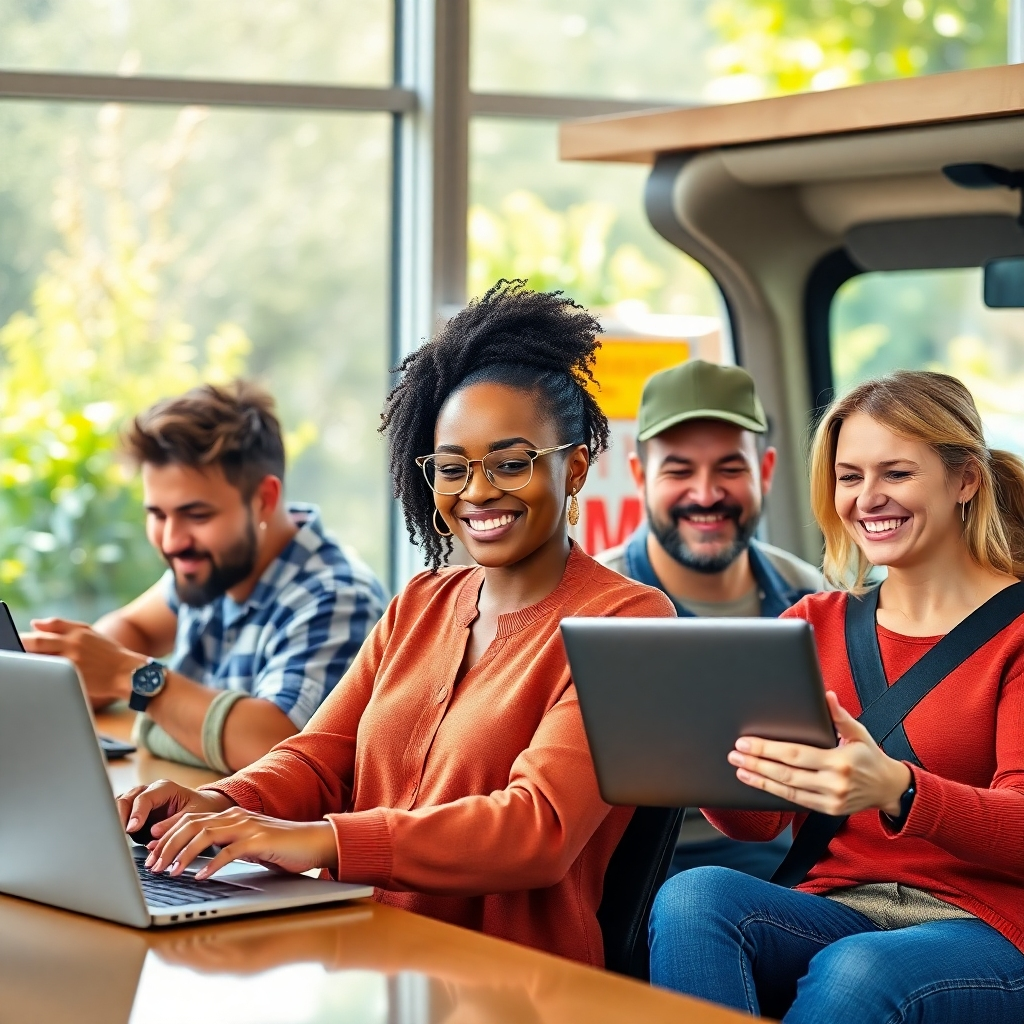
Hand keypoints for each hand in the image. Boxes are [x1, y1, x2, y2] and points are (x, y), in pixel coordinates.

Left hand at [24, 618, 145, 706]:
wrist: (127, 673)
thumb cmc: (107, 653)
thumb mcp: (88, 632)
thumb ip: (62, 626)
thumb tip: (34, 624)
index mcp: (77, 632)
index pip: (46, 627)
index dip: (30, 633)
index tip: (23, 638)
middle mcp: (73, 645)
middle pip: (36, 642)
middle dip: (24, 645)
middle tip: (20, 649)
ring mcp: (71, 662)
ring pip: (39, 659)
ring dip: (31, 660)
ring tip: (33, 663)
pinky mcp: (71, 678)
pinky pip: (48, 675)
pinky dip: (41, 673)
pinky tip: (43, 674)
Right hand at [117, 780, 232, 840]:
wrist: (202, 807)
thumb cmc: (199, 808)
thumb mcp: (193, 815)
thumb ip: (174, 824)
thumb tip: (152, 834)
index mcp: (164, 788)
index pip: (144, 798)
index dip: (137, 814)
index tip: (132, 829)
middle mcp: (149, 791)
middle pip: (126, 799)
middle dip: (120, 817)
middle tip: (119, 836)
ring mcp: (139, 801)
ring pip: (120, 807)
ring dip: (117, 822)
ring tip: (118, 839)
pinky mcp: (135, 814)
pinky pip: (121, 817)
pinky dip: (119, 827)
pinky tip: (121, 840)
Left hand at [145, 806, 338, 879]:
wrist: (315, 841)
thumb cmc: (281, 846)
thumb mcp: (247, 843)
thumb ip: (225, 845)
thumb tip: (196, 859)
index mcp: (231, 815)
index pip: (191, 818)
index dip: (167, 831)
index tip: (150, 847)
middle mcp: (237, 817)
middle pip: (192, 824)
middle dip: (168, 844)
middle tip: (152, 864)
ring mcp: (249, 827)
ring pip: (206, 835)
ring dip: (184, 853)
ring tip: (170, 871)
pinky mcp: (261, 840)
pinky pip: (231, 851)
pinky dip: (212, 863)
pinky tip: (200, 876)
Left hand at [728, 691, 912, 816]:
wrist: (889, 789)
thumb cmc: (870, 756)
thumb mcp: (859, 733)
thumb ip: (839, 716)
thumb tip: (826, 695)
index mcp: (839, 761)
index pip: (795, 754)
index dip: (767, 749)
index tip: (746, 742)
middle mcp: (834, 783)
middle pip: (786, 773)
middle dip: (757, 764)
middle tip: (734, 755)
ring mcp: (830, 800)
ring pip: (787, 790)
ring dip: (760, 780)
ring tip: (739, 770)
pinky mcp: (827, 810)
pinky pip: (795, 802)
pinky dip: (774, 792)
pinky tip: (758, 783)